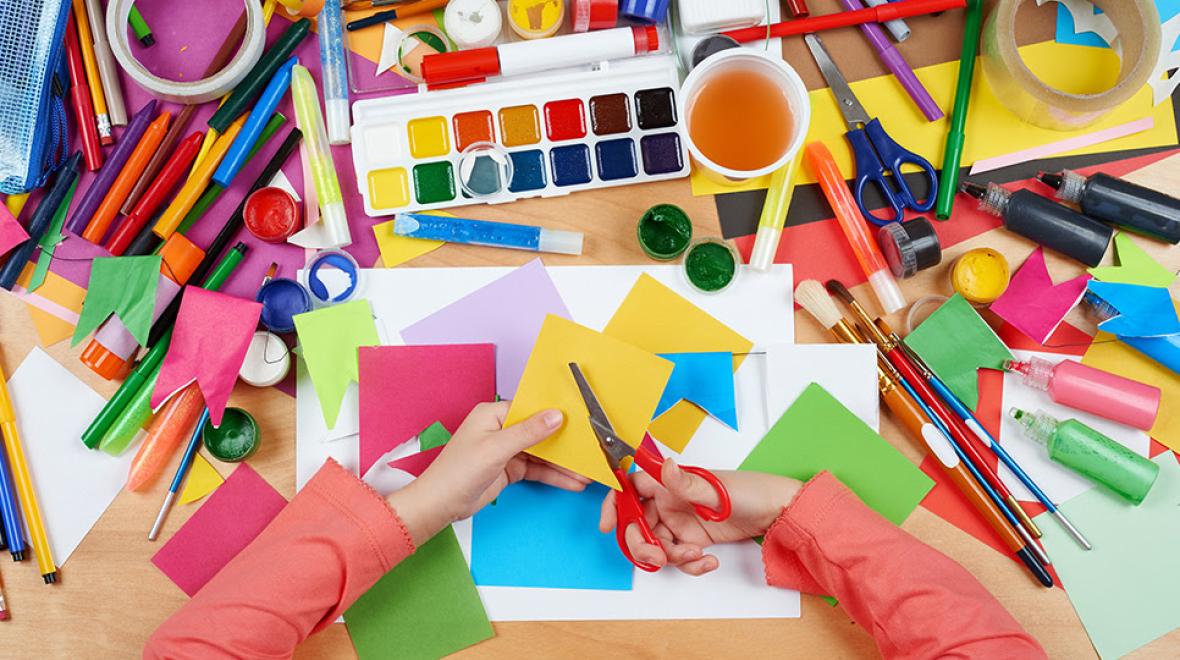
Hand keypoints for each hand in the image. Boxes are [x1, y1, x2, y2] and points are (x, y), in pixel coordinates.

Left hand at [388, 401, 589, 545]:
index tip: (580, 421)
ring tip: (586, 472)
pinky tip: (572, 482)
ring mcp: (506, 450)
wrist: (439, 505)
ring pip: (542, 453)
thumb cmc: (456, 472)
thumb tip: (555, 416)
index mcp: (493, 414)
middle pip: (540, 431)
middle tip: (589, 450)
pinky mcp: (509, 469)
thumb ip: (528, 432)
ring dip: (563, 464)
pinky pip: (537, 469)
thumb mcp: (496, 449)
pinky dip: (554, 476)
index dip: (556, 415)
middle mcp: (501, 429)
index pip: (531, 409)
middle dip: (564, 443)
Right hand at [600, 462, 801, 575]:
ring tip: (695, 557)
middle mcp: (669, 502)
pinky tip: (707, 561)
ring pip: (656, 545)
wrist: (775, 512)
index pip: (630, 489)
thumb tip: (663, 466)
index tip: (607, 524)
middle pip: (637, 524)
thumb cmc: (748, 490)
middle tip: (658, 557)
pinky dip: (689, 564)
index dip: (614, 504)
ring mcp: (679, 523)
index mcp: (668, 483)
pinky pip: (677, 557)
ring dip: (670, 557)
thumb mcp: (716, 488)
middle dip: (642, 544)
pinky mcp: (692, 541)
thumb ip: (685, 482)